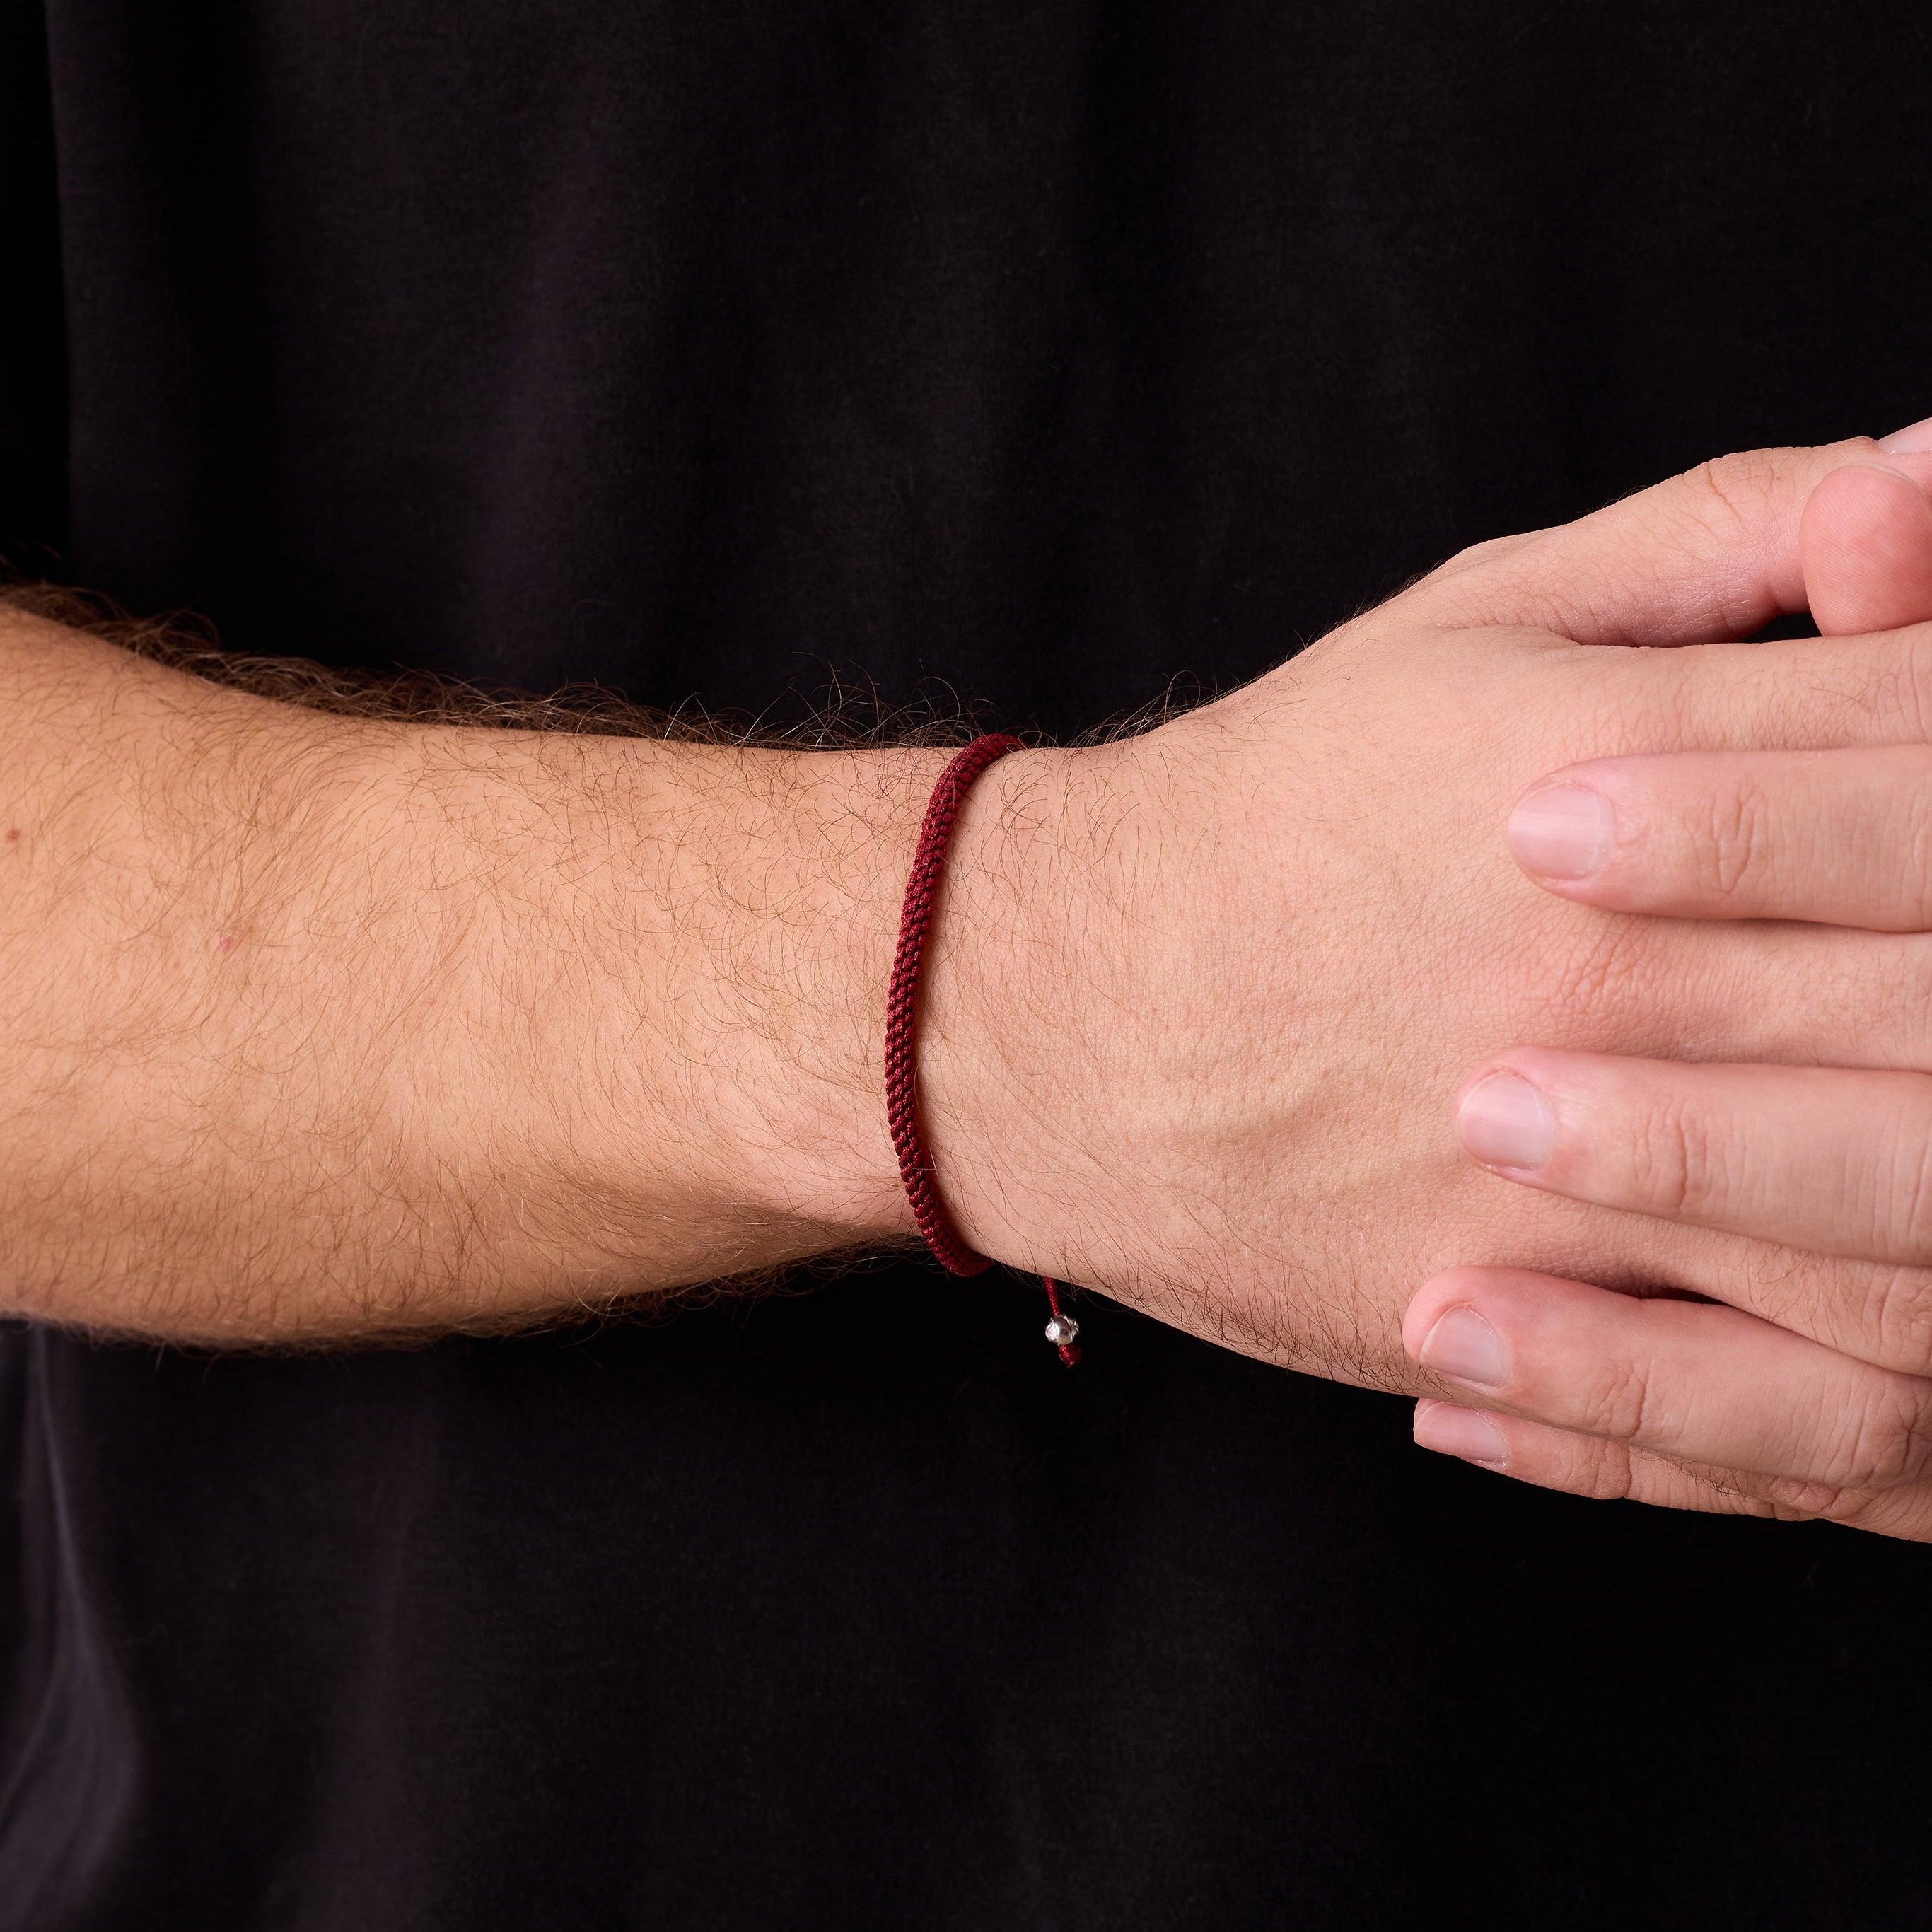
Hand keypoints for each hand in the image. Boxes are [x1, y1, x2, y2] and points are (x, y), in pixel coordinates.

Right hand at [927, 439, 1931, 1409]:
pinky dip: (1895, 1406)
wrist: (1049, 1004)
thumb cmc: (1273, 805)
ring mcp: (1567, 1161)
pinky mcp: (1509, 1307)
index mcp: (1624, 773)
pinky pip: (1770, 1401)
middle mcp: (1617, 966)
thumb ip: (1720, 543)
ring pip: (1911, 1220)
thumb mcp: (1467, 621)